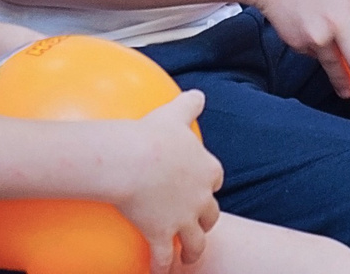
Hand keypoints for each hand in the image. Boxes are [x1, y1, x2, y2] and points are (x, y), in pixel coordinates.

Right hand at [104, 92, 222, 271]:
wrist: (134, 161)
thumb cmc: (152, 135)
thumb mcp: (174, 113)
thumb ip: (189, 104)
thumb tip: (199, 93)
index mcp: (205, 168)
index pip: (215, 178)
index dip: (210, 183)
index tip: (204, 185)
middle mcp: (200, 197)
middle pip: (209, 214)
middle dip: (206, 220)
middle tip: (199, 225)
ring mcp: (183, 219)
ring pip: (196, 242)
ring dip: (193, 251)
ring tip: (189, 258)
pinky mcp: (163, 235)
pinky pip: (164, 259)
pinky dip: (163, 269)